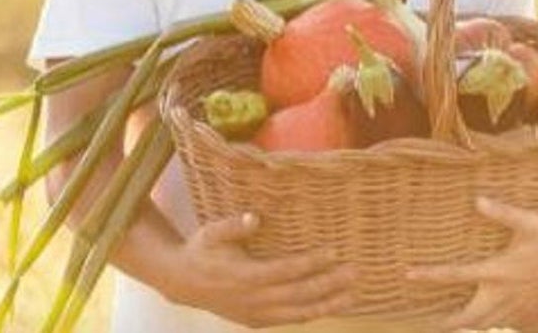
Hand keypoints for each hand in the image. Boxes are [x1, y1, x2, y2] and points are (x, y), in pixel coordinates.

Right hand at [164, 212, 355, 326]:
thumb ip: (233, 226)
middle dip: (328, 284)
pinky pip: (289, 319)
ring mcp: (256, 313)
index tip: (333, 251)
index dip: (310, 263)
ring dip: (327, 304)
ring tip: (353, 295)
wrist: (182, 283)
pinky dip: (311, 314)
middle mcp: (254, 299)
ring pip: (297, 312)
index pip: (285, 270)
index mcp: (245, 276)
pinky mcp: (256, 320)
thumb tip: (254, 217)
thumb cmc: (201, 250)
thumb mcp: (211, 232)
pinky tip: (331, 306)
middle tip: (354, 272)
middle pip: (298, 294)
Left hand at [407, 197, 537, 330]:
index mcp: (497, 271)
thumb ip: (502, 212)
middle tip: (431, 325)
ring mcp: (518, 307)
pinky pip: (509, 324)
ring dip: (470, 327)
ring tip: (454, 327)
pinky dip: (496, 326)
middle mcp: (504, 294)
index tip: (409, 275)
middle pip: (469, 318)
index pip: (456, 275)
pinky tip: (493, 322)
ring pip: (488, 325)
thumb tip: (478, 200)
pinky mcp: (532, 312)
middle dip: (448, 324)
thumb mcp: (527, 221)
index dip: (429, 275)